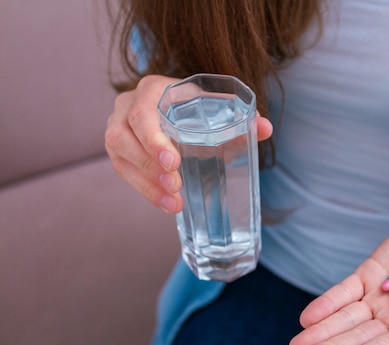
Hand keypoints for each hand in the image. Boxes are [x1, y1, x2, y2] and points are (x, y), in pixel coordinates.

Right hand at [104, 74, 273, 212]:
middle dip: (149, 166)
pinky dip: (146, 190)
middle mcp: (127, 105)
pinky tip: (167, 204)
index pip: (143, 113)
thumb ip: (241, 118)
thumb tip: (265, 128)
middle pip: (122, 137)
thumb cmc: (198, 106)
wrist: (176, 104)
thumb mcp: (215, 106)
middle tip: (175, 186)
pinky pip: (124, 171)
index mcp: (151, 90)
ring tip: (174, 203)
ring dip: (146, 184)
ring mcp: (118, 128)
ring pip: (120, 158)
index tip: (172, 163)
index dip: (153, 139)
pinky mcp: (119, 149)